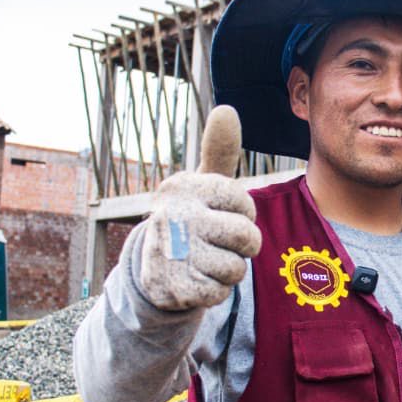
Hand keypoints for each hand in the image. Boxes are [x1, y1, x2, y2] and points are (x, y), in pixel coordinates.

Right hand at [138, 105, 261, 310]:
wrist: (154, 269)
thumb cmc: (191, 219)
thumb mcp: (202, 184)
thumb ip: (218, 150)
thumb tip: (226, 109)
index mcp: (183, 188)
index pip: (244, 203)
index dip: (242, 214)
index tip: (222, 215)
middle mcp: (174, 217)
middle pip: (246, 237)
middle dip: (241, 246)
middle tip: (217, 243)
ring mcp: (172, 254)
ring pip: (236, 268)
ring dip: (227, 270)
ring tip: (204, 261)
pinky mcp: (173, 288)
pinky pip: (221, 293)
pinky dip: (214, 291)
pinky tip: (195, 280)